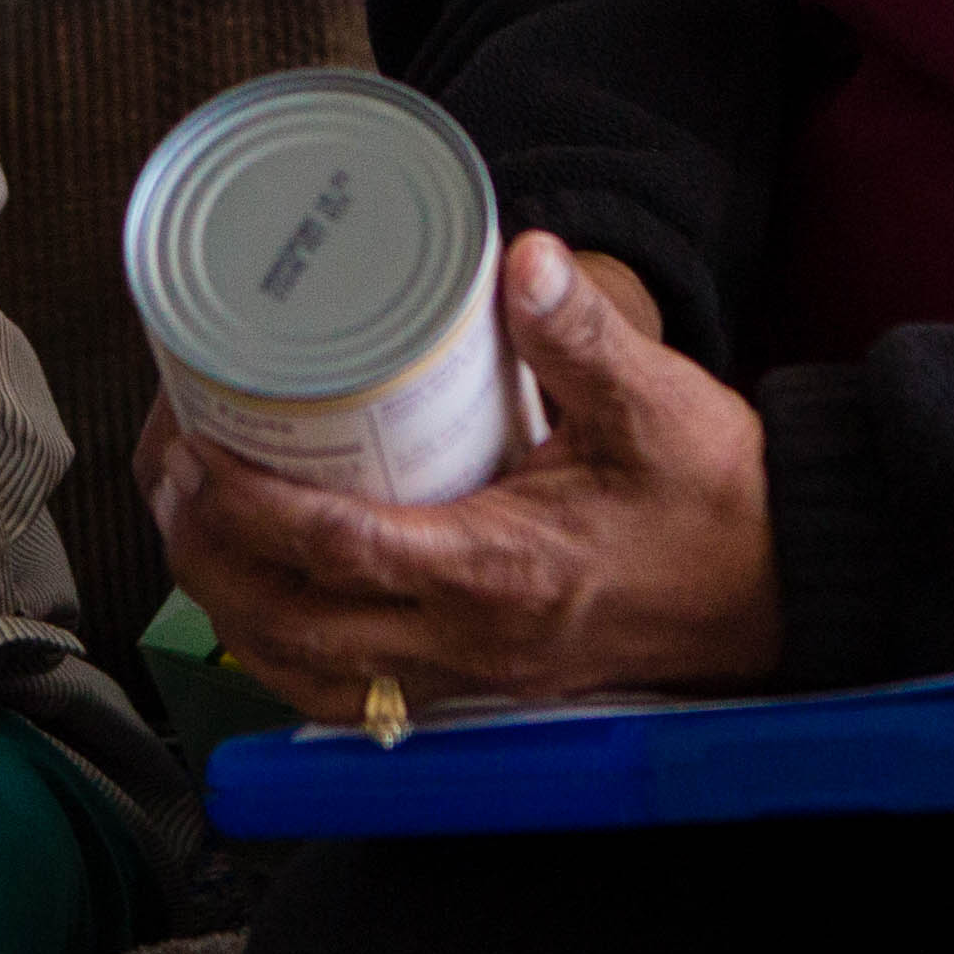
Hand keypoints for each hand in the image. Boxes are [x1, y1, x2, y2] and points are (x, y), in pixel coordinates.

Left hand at [144, 230, 779, 717]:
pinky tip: (261, 611)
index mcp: (501, 570)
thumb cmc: (721, 501)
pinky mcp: (482, 684)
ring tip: (193, 536)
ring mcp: (472, 674)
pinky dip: (288, 660)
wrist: (785, 588)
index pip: (341, 549)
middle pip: (294, 624)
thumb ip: (583, 333)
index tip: (197, 451)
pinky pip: (355, 695)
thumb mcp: (660, 404)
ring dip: (235, 614)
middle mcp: (471, 639)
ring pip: (311, 673)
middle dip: (211, 557)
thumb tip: (518, 259)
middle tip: (169, 479)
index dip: (253, 506)